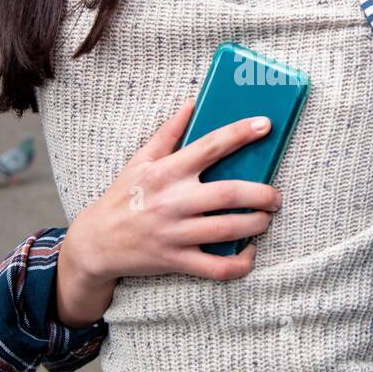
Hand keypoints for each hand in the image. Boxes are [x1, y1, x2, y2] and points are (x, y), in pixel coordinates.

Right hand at [56, 98, 282, 324]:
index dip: (241, 133)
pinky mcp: (177, 261)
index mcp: (166, 172)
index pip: (210, 146)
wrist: (97, 242)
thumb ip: (168, 132)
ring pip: (228, 229)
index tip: (265, 124)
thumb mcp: (140, 160)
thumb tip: (192, 103)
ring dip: (256, 223)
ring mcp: (175, 233)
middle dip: (262, 194)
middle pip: (229, 193)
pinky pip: (216, 267)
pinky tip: (249, 252)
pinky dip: (240, 263)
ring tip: (266, 218)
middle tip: (275, 196)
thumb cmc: (123, 197)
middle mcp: (173, 201)